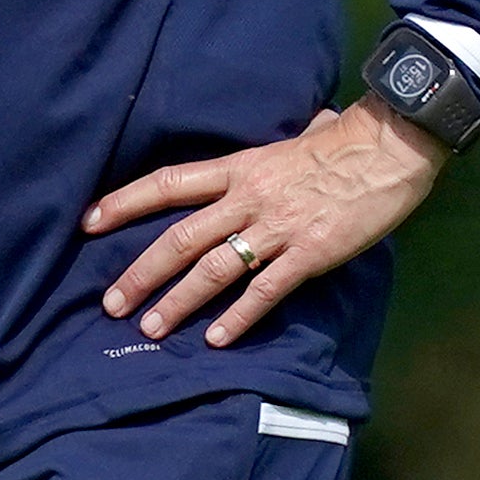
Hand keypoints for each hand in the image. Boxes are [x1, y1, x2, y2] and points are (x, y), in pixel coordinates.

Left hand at [84, 96, 450, 347]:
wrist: (391, 146)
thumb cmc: (343, 141)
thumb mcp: (289, 142)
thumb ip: (267, 155)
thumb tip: (270, 147)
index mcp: (238, 167)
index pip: (167, 183)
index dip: (124, 202)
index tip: (88, 222)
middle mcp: (247, 198)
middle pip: (180, 237)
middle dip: (142, 272)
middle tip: (111, 304)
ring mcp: (277, 227)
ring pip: (214, 269)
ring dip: (180, 302)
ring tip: (151, 329)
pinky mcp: (309, 253)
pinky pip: (266, 290)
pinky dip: (239, 316)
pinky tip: (217, 339)